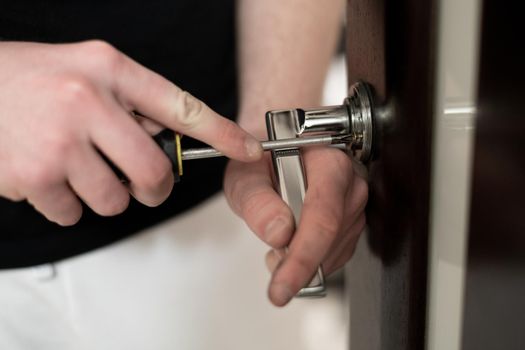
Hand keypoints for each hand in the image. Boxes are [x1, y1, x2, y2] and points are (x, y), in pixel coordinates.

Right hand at [0, 41, 261, 224]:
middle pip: (152, 172)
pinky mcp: (34, 177)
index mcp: (108, 70)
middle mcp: (87, 102)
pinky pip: (76, 213)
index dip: (221, 133)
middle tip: (140, 183)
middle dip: (151, 187)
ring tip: (77, 167)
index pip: (181, 106)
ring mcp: (60, 142)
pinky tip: (50, 176)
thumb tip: (167, 138)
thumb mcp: (87, 69)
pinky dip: (68, 204)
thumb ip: (132, 99)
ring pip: (115, 200)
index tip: (247, 149)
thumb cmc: (30, 80)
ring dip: (103, 194)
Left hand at [224, 133, 367, 305]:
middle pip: (332, 237)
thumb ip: (257, 200)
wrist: (275, 146)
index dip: (303, 256)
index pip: (323, 216)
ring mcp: (354, 202)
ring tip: (277, 244)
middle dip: (299, 260)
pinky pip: (336, 252)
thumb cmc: (260, 155)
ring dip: (304, 258)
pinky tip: (291, 245)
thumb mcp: (244, 172)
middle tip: (270, 258)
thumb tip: (278, 233)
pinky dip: (311, 257)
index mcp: (328, 161)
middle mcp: (350, 181)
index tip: (282, 286)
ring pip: (335, 249)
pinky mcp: (352, 220)